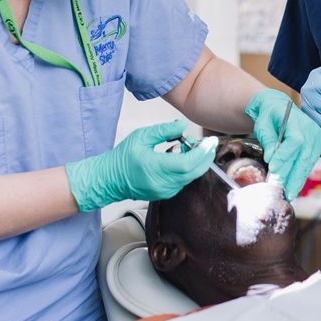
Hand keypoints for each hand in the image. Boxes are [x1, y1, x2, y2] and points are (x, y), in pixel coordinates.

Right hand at [65, 121, 214, 212]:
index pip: (188, 163)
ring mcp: (165, 191)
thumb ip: (164, 131)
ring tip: (192, 147)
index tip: (210, 141)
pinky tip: (183, 157)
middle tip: (210, 143)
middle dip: (206, 157)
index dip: (202, 152)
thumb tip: (183, 126)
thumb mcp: (141, 137)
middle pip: (194, 172)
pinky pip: (184, 181)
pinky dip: (189, 169)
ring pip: (190, 177)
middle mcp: (163, 183)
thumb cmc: (122, 158)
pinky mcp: (165, 194)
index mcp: (156, 168)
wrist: (110, 179)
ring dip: (197, 163)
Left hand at [245, 89, 320, 200]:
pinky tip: (293, 187)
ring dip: (297, 180)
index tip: (274, 169)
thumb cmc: (268, 115)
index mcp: (296, 120)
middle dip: (292, 176)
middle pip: (304, 156)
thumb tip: (271, 159)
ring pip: (307, 163)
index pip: (295, 141)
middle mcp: (311, 129)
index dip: (285, 156)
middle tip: (282, 191)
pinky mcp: (318, 146)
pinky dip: (300, 176)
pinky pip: (309, 164)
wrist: (279, 108)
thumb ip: (267, 141)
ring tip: (288, 194)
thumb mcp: (262, 124)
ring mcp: (317, 138)